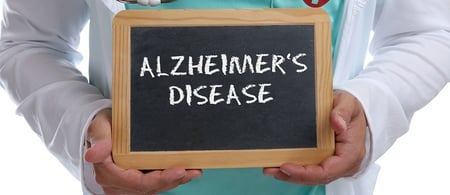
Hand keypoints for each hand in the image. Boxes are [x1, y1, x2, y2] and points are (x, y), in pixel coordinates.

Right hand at [84, 109, 201, 193]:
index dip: (160, 179)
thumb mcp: (99, 127)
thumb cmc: (101, 126)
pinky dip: (170, 178)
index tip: (179, 171)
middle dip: (173, 180)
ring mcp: (126, 185)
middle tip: (194, 171)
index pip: (138, 183)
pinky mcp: (135, 181)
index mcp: (108, 174)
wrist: (100, 128)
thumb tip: (92, 155)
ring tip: (194, 171)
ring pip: (154, 188)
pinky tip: (186, 171)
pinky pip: (154, 184)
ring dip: (175, 181)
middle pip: (150, 188)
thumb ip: (100, 140)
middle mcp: (117, 184)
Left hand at [263, 90, 366, 184]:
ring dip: (291, 175)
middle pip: (317, 177)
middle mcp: (345, 164)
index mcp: (351, 153)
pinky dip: (296, 170)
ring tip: (270, 169)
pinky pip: (312, 170)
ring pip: (313, 176)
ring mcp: (336, 165)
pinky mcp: (328, 162)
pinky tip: (280, 165)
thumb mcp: (348, 103)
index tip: (286, 166)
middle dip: (293, 176)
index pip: (327, 171)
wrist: (353, 109)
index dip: (305, 172)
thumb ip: (342, 112)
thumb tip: (337, 123)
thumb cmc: (350, 107)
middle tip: (270, 169)